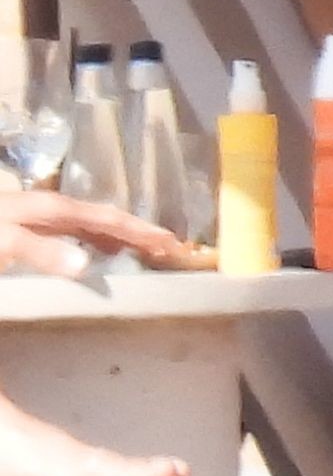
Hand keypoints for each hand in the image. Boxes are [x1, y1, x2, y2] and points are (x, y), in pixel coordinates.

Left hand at [0, 190, 201, 276]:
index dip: (137, 230)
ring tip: (139, 251)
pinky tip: (89, 255)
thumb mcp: (3, 243)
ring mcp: (26, 219)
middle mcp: (39, 209)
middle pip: (96, 216)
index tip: (172, 244)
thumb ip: (39, 252)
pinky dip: (88, 241)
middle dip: (133, 230)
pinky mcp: (16, 233)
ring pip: (81, 223)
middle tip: (169, 248)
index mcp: (43, 211)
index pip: (101, 217)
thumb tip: (86, 265)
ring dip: (113, 235)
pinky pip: (65, 232)